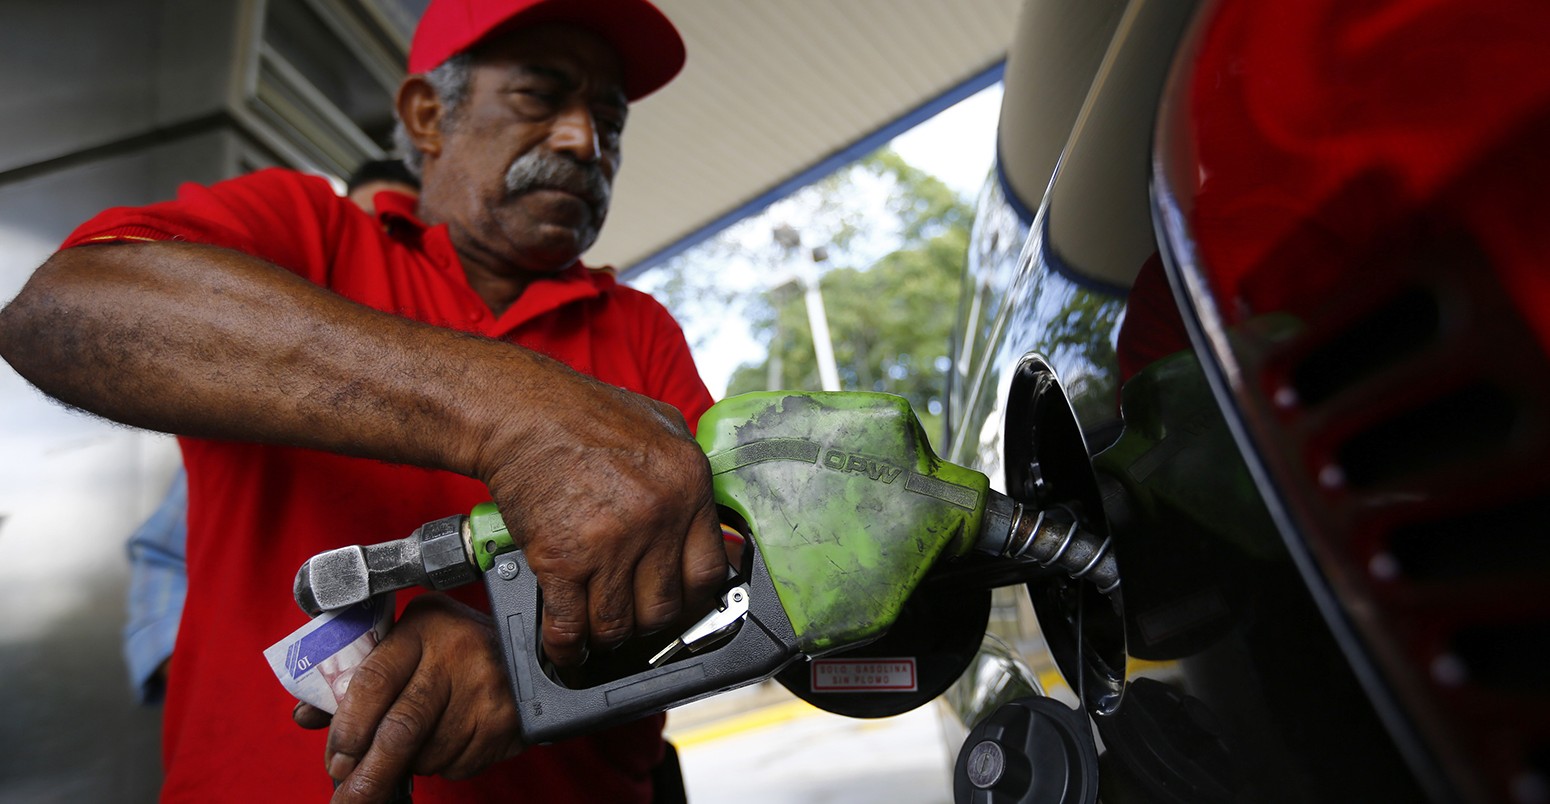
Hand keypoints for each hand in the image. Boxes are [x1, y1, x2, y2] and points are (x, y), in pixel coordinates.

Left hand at [293, 594, 522, 802]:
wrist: (529, 651)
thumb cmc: (453, 647)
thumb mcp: (407, 643)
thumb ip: (358, 678)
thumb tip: (305, 716)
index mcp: (424, 627)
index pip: (374, 681)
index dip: (348, 728)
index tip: (335, 760)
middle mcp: (458, 655)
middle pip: (401, 730)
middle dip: (369, 773)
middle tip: (349, 798)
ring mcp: (486, 690)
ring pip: (427, 754)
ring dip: (410, 764)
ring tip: (417, 742)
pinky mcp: (505, 723)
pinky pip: (457, 764)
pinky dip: (442, 764)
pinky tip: (450, 737)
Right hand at [474, 377, 724, 666]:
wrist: (522, 411)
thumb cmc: (586, 412)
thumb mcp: (662, 425)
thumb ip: (688, 472)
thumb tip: (705, 515)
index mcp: (688, 486)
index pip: (709, 572)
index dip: (695, 599)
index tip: (683, 606)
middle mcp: (657, 518)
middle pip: (665, 608)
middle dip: (649, 621)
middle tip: (635, 617)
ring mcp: (610, 543)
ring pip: (620, 625)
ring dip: (607, 635)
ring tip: (598, 629)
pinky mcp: (562, 560)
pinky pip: (570, 626)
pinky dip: (566, 647)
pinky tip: (565, 648)